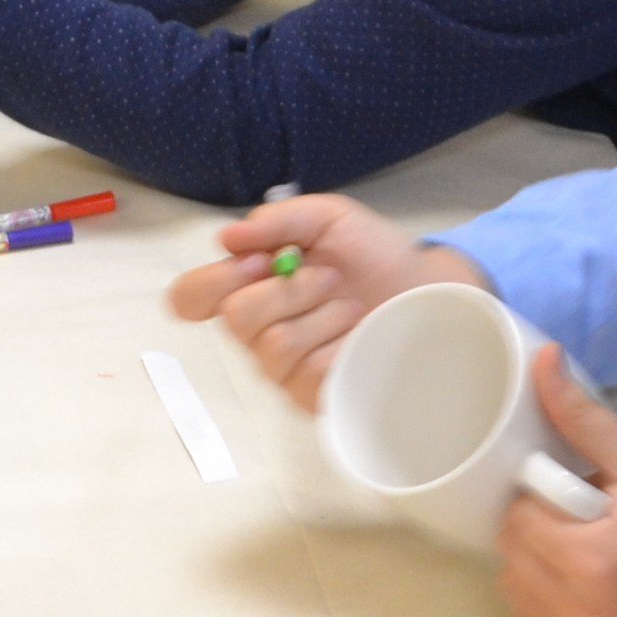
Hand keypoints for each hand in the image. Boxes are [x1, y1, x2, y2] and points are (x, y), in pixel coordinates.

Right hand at [160, 194, 482, 408]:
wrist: (426, 291)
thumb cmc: (373, 255)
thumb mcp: (329, 219)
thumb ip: (278, 221)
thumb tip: (227, 238)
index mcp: (248, 286)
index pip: (190, 299)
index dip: (213, 281)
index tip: (259, 262)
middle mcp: (256, 331)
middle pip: (235, 319)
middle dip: (287, 290)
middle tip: (327, 277)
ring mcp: (282, 369)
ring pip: (275, 347)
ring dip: (321, 316)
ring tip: (350, 306)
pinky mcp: (312, 398)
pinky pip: (310, 375)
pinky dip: (340, 346)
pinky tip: (359, 338)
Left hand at [497, 345, 616, 616]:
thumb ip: (582, 418)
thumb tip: (543, 358)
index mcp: (592, 558)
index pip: (518, 521)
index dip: (538, 501)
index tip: (571, 497)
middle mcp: (583, 610)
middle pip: (511, 560)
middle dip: (535, 534)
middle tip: (577, 523)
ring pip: (514, 597)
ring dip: (532, 573)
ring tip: (576, 556)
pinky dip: (538, 615)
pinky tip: (570, 593)